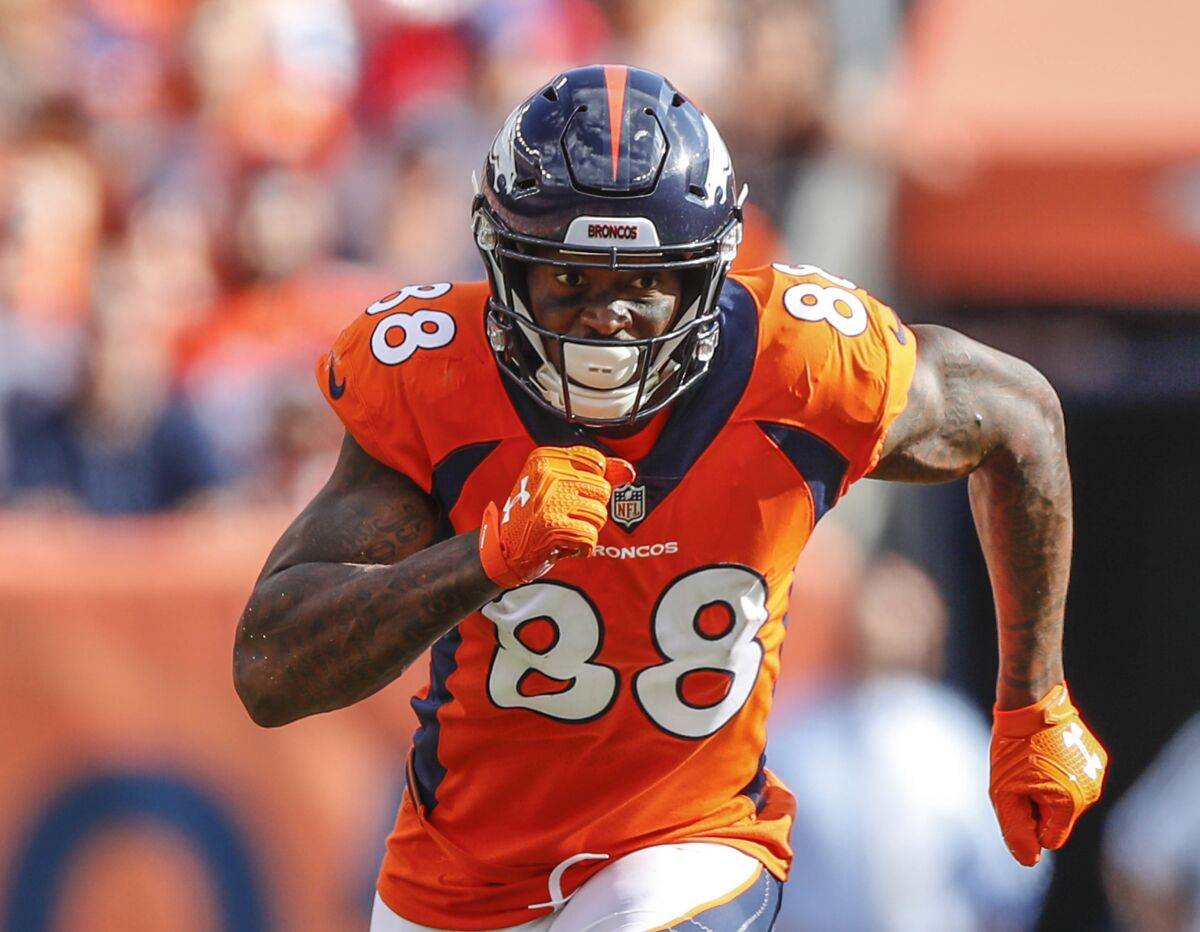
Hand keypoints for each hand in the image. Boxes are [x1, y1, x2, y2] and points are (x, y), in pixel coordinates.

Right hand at [478, 445, 635, 588]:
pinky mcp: (552, 526)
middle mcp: (547, 474)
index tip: (575, 496)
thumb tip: (629, 470)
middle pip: (602, 490)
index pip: (596, 462)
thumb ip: (597, 475)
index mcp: (545, 458)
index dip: (593, 485)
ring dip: (587, 529)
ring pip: (599, 514)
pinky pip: (591, 536)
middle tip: (566, 516)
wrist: (503, 549)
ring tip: (565, 530)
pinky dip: (584, 547)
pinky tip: (567, 545)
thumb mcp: (559, 487)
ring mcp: (550, 499)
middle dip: (590, 509)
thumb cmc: (533, 516)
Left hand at [990, 682, 1106, 865]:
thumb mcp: (1004, 792)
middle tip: (1022, 775)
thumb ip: (1016, 830)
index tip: (1018, 797)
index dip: (1029, 823)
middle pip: (1059, 818)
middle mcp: (1092, 791)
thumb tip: (1029, 860)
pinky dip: (1059, 771)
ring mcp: (1097, 773)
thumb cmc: (1013, 747)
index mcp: (1071, 803)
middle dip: (1038, 805)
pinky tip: (1046, 750)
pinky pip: (1075, 777)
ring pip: (1067, 798)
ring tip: (1033, 760)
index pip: (1051, 839)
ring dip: (1048, 788)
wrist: (1031, 702)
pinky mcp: (1096, 757)